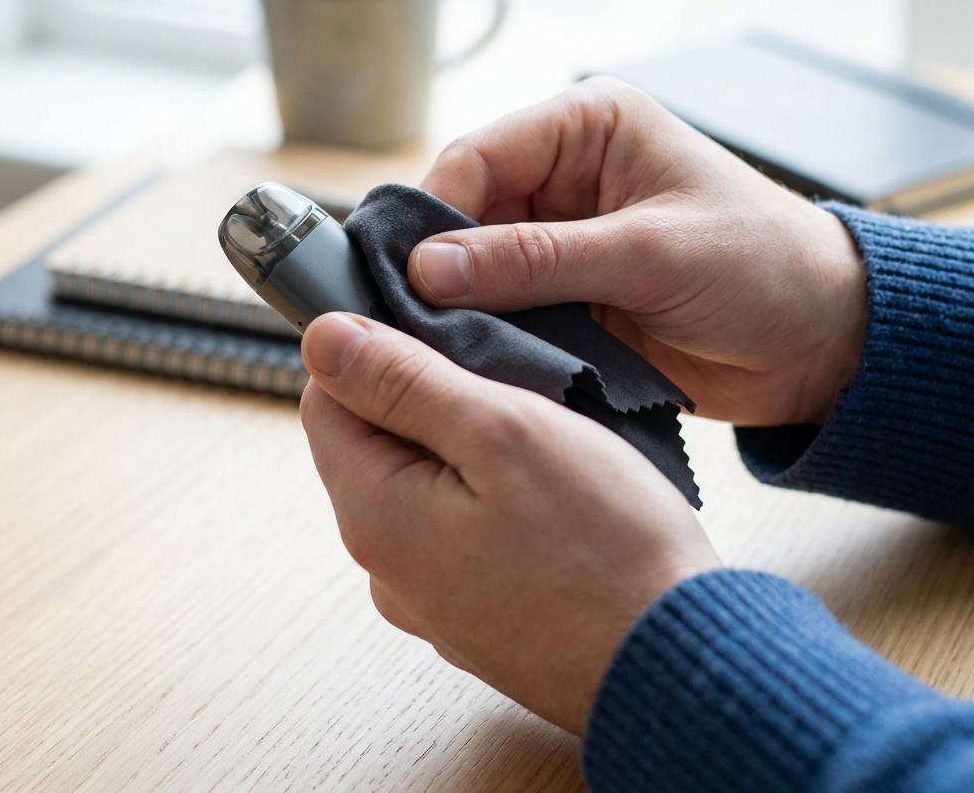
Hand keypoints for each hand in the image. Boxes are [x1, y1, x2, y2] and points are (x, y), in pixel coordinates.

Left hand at [299, 312, 719, 734]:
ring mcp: (430, 597)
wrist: (676, 665)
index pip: (326, 401)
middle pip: (374, 443)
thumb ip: (404, 382)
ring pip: (422, 483)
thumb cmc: (604, 548)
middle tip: (508, 386)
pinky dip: (490, 496)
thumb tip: (321, 338)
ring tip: (539, 439)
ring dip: (467, 446)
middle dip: (429, 398)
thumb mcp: (501, 431)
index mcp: (375, 516)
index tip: (434, 332)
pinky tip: (548, 495)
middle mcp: (386, 566)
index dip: (372, 351)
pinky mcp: (473, 612)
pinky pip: (457, 528)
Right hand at [407, 78, 867, 425]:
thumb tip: (429, 267)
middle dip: (438, 265)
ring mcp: (561, 239)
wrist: (820, 343)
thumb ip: (537, 259)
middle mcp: (564, 176)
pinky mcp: (566, 294)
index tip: (406, 275)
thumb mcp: (650, 253)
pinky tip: (470, 360)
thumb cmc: (761, 267)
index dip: (433, 213)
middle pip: (464, 213)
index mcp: (587, 127)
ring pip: (475, 267)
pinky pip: (504, 309)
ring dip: (459, 306)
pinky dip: (486, 334)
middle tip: (408, 319)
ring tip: (434, 347)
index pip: (478, 156)